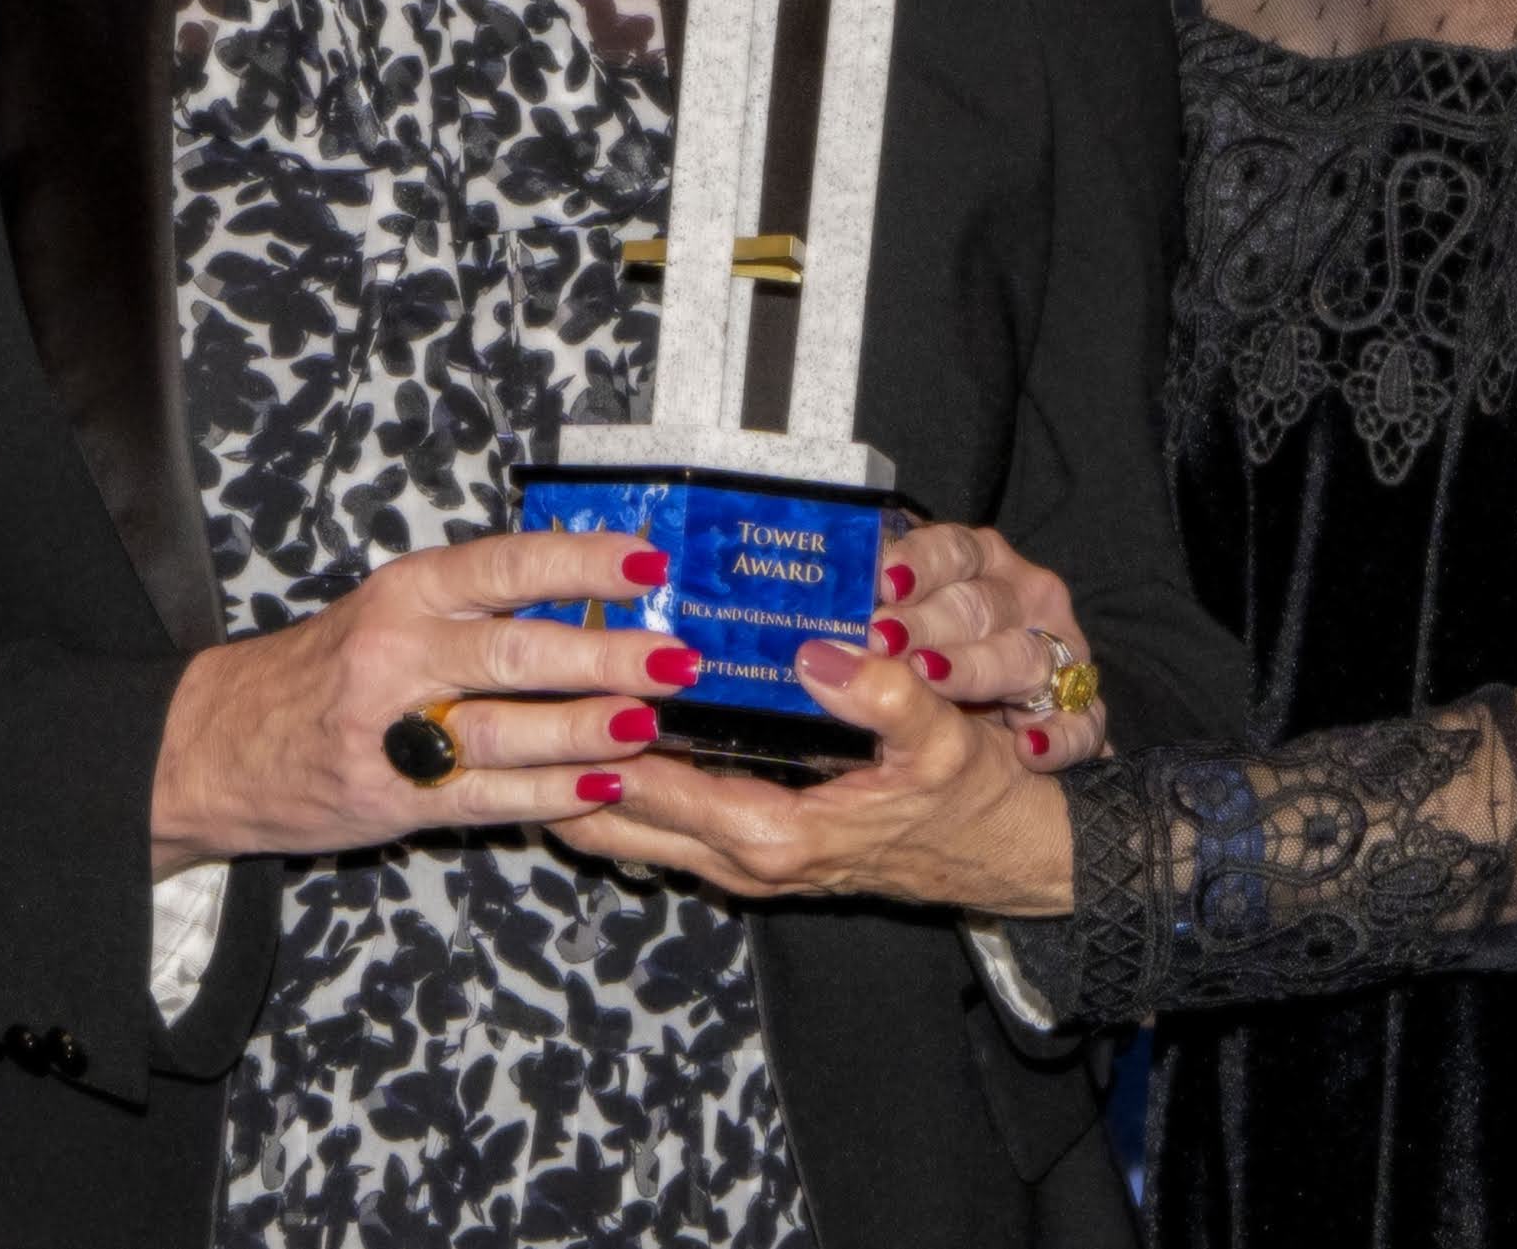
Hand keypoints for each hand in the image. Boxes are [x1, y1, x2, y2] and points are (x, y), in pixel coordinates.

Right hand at [149, 529, 691, 875]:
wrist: (215, 746)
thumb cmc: (319, 671)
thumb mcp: (388, 612)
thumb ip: (474, 608)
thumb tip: (591, 600)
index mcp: (404, 593)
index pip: (506, 566)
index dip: (581, 563)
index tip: (647, 563)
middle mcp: (398, 653)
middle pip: (517, 651)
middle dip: (606, 657)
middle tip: (674, 659)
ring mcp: (394, 731)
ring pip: (507, 730)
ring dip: (587, 730)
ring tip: (648, 724)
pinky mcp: (395, 799)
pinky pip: (488, 798)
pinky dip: (550, 795)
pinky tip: (601, 786)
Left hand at [571, 632, 1078, 916]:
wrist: (1006, 858)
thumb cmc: (972, 798)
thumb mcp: (942, 737)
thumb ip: (883, 693)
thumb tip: (817, 651)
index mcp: (776, 833)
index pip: (656, 787)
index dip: (600, 736)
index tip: (552, 681)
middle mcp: (746, 860)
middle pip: (619, 819)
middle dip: (562, 764)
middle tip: (511, 694)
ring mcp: (745, 865)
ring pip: (630, 832)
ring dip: (581, 781)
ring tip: (530, 712)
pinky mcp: (754, 857)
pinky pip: (660, 832)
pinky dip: (619, 794)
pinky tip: (597, 739)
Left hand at [874, 520, 1109, 770]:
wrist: (1001, 757)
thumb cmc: (936, 670)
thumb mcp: (901, 636)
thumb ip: (867, 626)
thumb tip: (808, 650)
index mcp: (976, 565)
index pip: (951, 549)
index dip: (918, 562)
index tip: (882, 581)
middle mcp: (1021, 601)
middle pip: (979, 603)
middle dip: (930, 622)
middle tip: (883, 638)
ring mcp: (1058, 654)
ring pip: (1023, 655)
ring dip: (977, 669)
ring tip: (932, 682)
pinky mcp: (1084, 710)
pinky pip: (1081, 720)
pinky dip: (1058, 734)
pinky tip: (1027, 748)